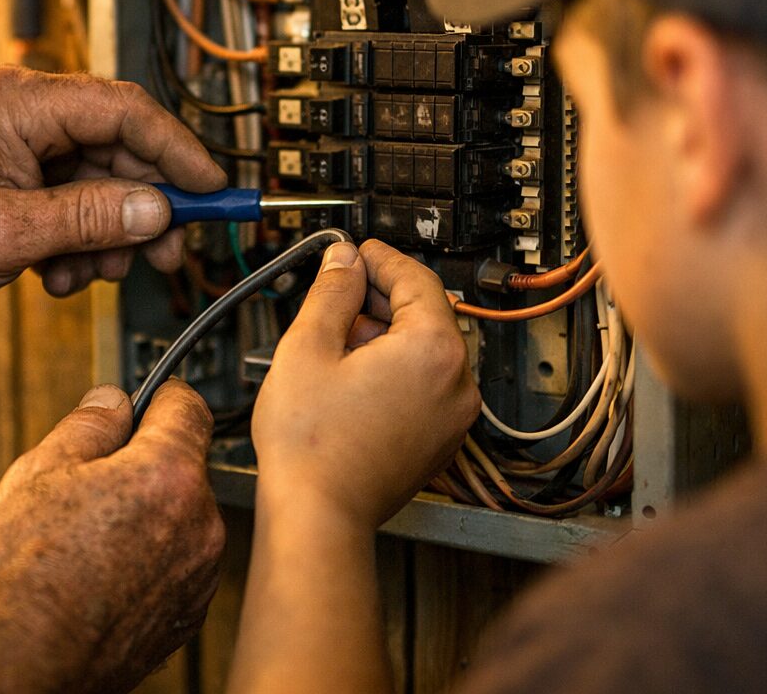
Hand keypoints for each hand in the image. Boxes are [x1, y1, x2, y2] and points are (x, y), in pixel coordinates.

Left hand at [0, 65, 225, 305]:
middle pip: (117, 147)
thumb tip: (156, 209)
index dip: (177, 151)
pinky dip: (76, 237)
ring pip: (98, 178)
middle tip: (165, 255)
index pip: (124, 111)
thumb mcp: (7, 234)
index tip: (211, 191)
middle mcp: (22, 109)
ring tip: (88, 275)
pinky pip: (69, 195)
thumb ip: (88, 218)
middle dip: (142, 207)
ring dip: (106, 232)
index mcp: (18, 103)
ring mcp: (18, 138)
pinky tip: (56, 272)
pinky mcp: (14, 167)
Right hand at [0, 380, 225, 693]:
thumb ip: (88, 425)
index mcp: (168, 475)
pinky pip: (176, 565)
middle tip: (86, 483)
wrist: (23, 668)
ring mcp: (198, 575)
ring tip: (85, 538)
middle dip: (143, 464)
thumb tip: (112, 400)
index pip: (187, 406)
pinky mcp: (186, 615)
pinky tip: (100, 573)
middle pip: (183, 466)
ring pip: (180, 518)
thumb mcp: (38, 473)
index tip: (138, 403)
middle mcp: (200, 524)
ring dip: (147, 515)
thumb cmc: (23, 576)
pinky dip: (148, 560)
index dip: (157, 397)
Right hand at [252, 240, 478, 530]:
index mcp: (434, 350)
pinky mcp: (438, 441)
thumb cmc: (312, 445)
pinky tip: (348, 380)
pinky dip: (392, 371)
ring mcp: (452, 417)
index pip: (417, 278)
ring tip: (332, 347)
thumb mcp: (309, 345)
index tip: (354, 251)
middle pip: (424, 314)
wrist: (317, 514)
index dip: (380, 257)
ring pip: (423, 352)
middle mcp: (457, 383)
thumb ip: (332, 291)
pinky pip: (423, 386)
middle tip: (334, 295)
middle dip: (378, 299)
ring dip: (382, 337)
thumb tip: (344, 259)